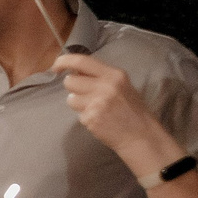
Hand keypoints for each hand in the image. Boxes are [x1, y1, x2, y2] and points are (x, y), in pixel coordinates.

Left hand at [56, 53, 185, 170]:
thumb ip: (100, 77)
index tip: (56, 67)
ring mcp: (97, 103)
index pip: (81, 61)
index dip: (64, 61)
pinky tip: (99, 120)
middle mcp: (105, 86)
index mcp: (114, 75)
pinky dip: (85, 117)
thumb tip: (74, 70)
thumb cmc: (132, 110)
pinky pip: (78, 114)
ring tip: (95, 109)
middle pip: (70, 81)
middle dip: (74, 88)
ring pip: (70, 98)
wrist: (142, 136)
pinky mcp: (91, 118)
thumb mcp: (121, 86)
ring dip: (78, 104)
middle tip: (87, 96)